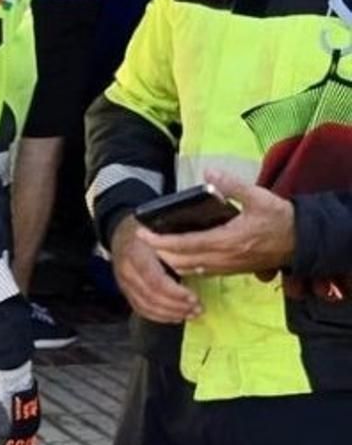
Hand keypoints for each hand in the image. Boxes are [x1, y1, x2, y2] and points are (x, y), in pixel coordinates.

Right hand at [111, 215, 202, 323]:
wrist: (121, 234)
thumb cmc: (148, 232)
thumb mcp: (161, 233)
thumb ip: (176, 249)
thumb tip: (199, 267)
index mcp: (136, 254)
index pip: (155, 280)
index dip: (175, 292)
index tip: (194, 297)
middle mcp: (127, 271)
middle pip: (152, 296)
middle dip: (177, 306)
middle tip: (198, 308)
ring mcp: (124, 283)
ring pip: (147, 306)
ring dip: (171, 313)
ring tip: (191, 314)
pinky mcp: (126, 292)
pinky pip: (141, 309)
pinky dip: (160, 316)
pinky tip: (176, 317)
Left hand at [138, 171, 295, 277]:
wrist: (304, 241)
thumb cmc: (280, 218)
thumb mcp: (259, 197)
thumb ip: (233, 185)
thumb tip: (209, 173)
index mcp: (228, 240)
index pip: (186, 245)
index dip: (161, 242)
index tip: (141, 234)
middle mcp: (225, 258)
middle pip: (183, 261)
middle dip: (159, 252)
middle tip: (141, 240)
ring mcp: (229, 266)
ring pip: (191, 269)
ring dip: (170, 261)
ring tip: (153, 248)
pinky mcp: (233, 270)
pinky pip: (203, 272)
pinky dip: (185, 266)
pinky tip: (176, 258)